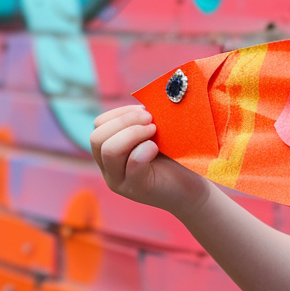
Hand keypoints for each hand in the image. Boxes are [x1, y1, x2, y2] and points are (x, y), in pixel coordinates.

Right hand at [90, 105, 210, 216]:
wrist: (192, 186)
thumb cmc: (175, 156)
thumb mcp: (155, 134)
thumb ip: (144, 120)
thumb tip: (145, 101)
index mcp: (110, 152)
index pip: (98, 125)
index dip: (120, 113)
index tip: (144, 110)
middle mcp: (109, 168)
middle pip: (97, 138)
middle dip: (124, 122)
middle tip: (150, 120)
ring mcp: (120, 181)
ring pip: (109, 150)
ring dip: (133, 133)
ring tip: (154, 131)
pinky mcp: (138, 189)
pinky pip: (132, 165)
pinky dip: (144, 150)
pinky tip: (157, 148)